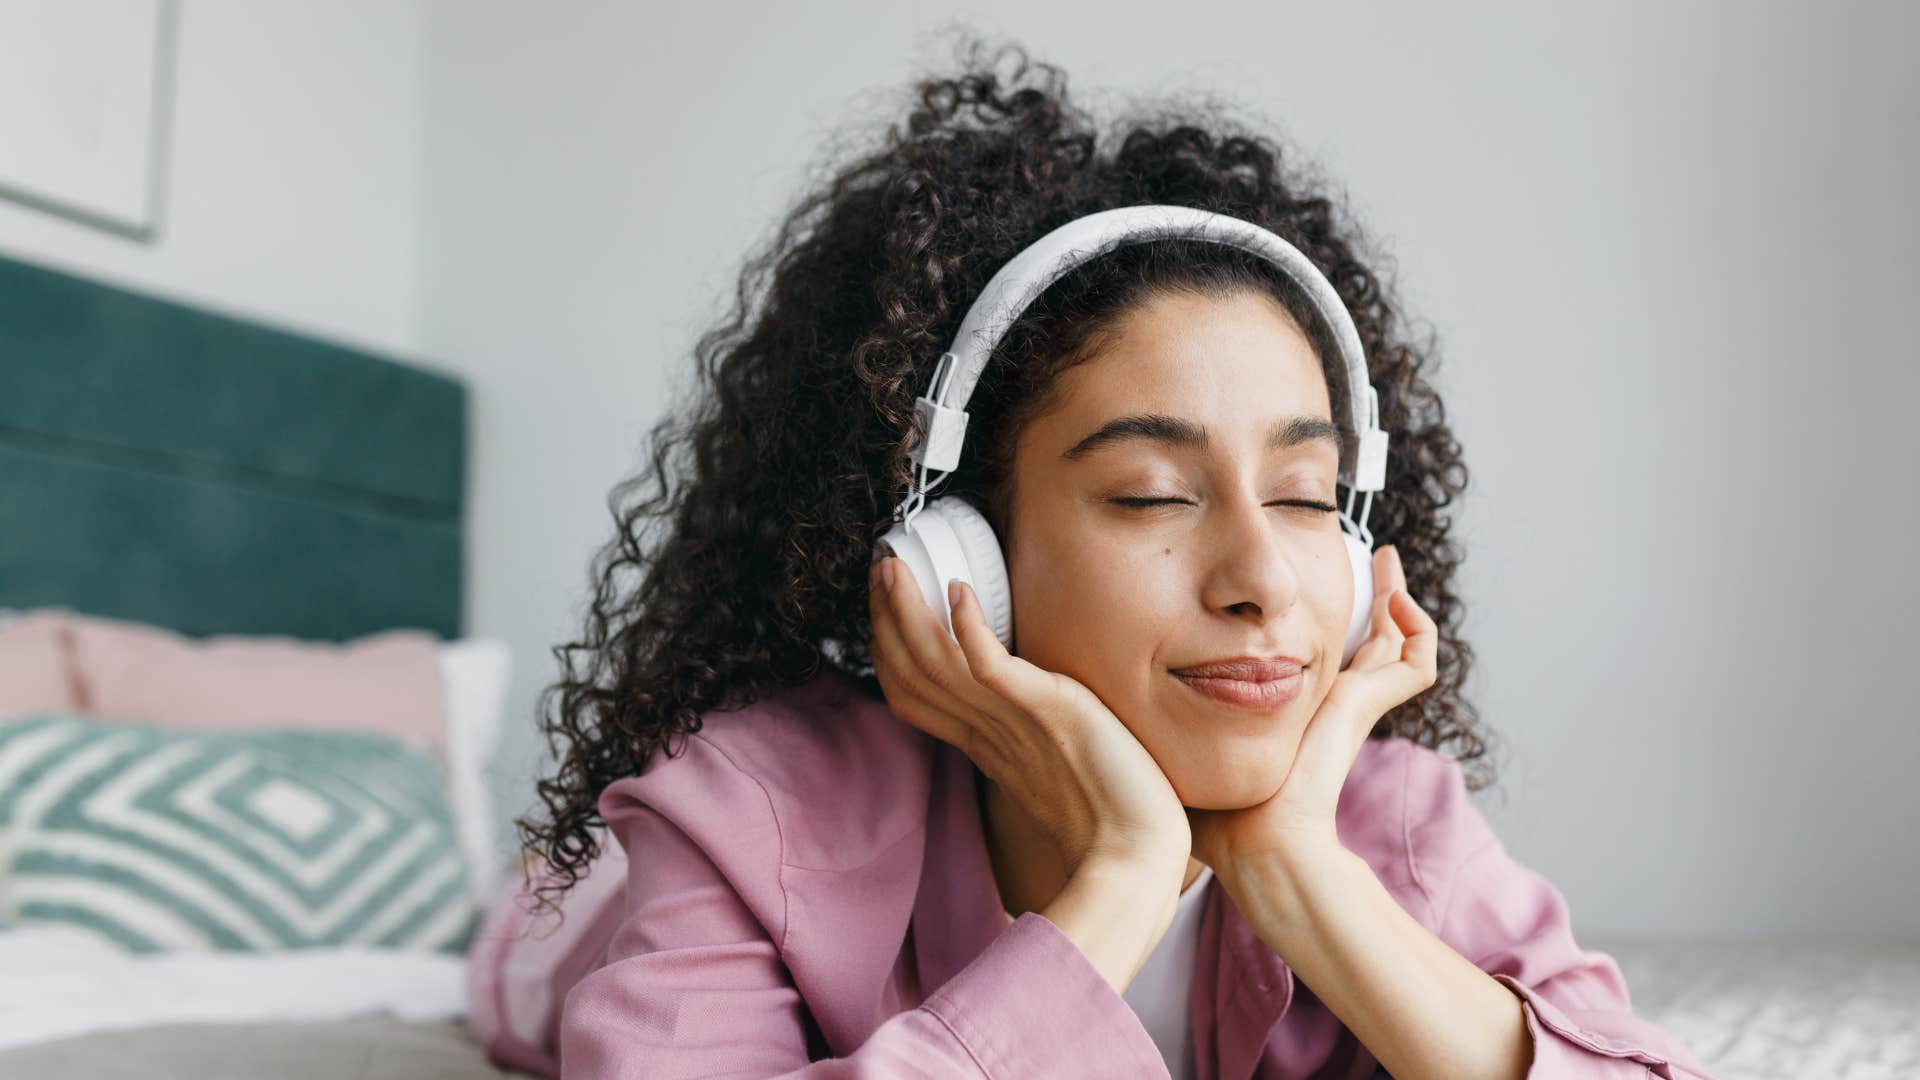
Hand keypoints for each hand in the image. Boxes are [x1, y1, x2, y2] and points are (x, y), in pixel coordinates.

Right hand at [867, 554, 1190, 875]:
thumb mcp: (1052, 765)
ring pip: (936, 663)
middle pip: (911, 672)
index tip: (885, 603)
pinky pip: (994, 668)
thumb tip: (1021, 719)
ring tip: (898, 568)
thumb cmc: (1109, 820)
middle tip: (881, 566)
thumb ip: (1025, 738)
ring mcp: (1014, 721)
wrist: (1139, 854)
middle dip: (887, 617)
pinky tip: (960, 591)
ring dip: (911, 611)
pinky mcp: (1050, 710)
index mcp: (982, 745)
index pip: (910, 694)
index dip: (888, 647)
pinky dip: (971, 630)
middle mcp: (987, 732)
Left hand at [1185, 544, 1437, 871]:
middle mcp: (1329, 703)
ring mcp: (1353, 704)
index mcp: (1293, 711)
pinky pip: (1415, 665)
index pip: (1317, 657)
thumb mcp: (1186, 748)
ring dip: (1399, 600)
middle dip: (1373, 599)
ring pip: (1399, 644)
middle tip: (1374, 557)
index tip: (1304, 589)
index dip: (1319, 622)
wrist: (1255, 844)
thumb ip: (1160, 724)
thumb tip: (1102, 703)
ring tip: (1387, 559)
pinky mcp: (1364, 707)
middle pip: (1369, 642)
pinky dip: (1418, 630)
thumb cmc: (1215, 814)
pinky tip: (1395, 597)